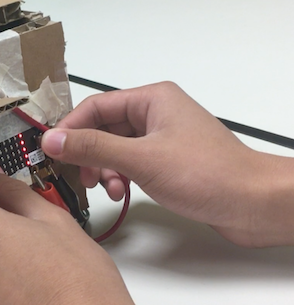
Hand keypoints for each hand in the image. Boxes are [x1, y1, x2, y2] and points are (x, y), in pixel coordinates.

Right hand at [42, 81, 293, 246]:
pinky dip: (120, 177)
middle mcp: (155, 114)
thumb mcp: (141, 159)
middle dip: (89, 154)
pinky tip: (122, 193)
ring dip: (104, 169)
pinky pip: (129, 163)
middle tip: (80, 175)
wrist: (252, 204)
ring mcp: (161, 138)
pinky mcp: (166, 161)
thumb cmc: (209, 173)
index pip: (95, 106)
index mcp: (151, 99)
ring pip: (114, 148)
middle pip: (103, 128)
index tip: (52, 150)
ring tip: (108, 189)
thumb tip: (53, 139)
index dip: (70, 128)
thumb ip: (93, 147)